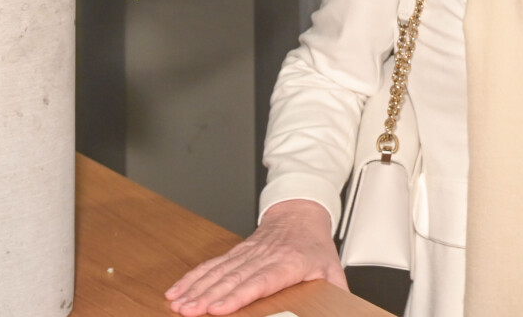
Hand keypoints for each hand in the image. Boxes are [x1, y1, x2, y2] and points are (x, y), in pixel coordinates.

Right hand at [165, 199, 343, 314]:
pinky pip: (211, 265)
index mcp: (288, 263)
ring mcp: (247, 253)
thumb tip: (344, 309)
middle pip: (232, 278)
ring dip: (196, 288)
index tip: (219, 308)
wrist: (301, 214)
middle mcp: (264, 257)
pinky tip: (178, 290)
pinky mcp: (235, 253)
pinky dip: (193, 277)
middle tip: (189, 311)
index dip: (238, 295)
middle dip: (208, 296)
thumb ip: (336, 290)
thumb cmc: (314, 245)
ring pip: (218, 272)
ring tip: (179, 304)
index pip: (260, 281)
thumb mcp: (331, 268)